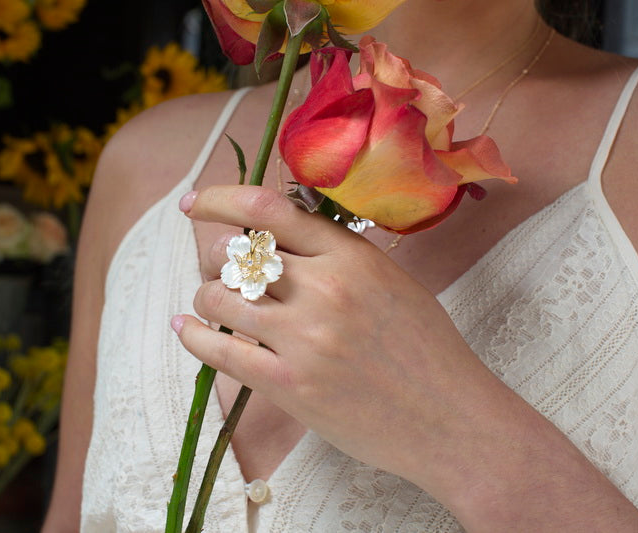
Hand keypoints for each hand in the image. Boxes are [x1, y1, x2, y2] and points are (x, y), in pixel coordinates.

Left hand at [173, 185, 637, 531]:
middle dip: (216, 257)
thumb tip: (277, 240)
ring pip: (219, 297)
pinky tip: (186, 328)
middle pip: (235, 253)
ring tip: (212, 303)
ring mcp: (304, 338)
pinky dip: (193, 335)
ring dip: (206, 296)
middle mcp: (324, 288)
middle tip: (218, 269)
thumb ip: (336, 256)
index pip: (268, 210)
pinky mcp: (289, 385)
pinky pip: (218, 350)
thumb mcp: (390, 282)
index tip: (194, 203)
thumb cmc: (427, 350)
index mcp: (351, 255)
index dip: (220, 199)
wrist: (451, 420)